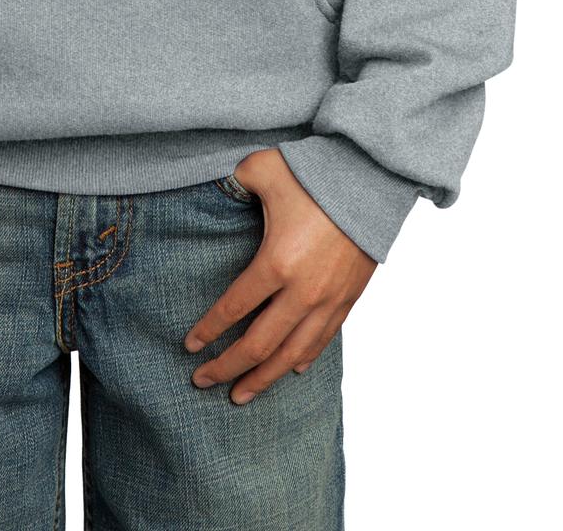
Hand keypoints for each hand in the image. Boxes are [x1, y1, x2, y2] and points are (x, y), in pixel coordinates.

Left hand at [184, 148, 376, 403]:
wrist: (373, 180)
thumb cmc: (316, 172)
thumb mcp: (263, 168)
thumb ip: (233, 180)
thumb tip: (217, 185)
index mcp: (276, 262)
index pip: (234, 309)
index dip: (209, 331)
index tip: (190, 347)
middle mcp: (302, 291)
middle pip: (259, 344)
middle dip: (227, 367)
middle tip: (202, 381)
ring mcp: (328, 300)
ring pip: (291, 354)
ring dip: (264, 378)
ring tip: (241, 395)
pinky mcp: (348, 298)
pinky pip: (322, 339)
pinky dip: (303, 358)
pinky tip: (290, 369)